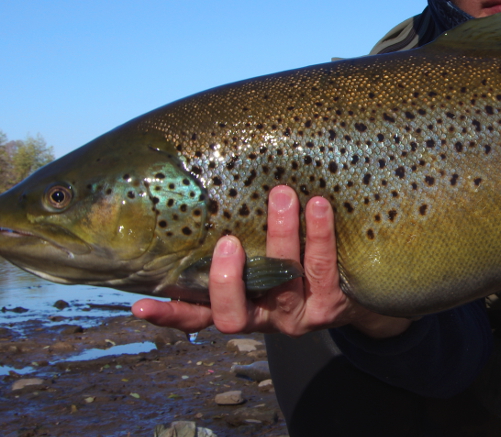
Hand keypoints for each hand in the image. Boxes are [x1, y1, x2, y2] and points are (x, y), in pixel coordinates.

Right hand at [132, 186, 410, 338]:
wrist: (361, 283)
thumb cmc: (296, 255)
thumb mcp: (262, 251)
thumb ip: (235, 232)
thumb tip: (199, 182)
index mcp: (238, 305)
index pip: (194, 316)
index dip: (168, 316)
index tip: (138, 306)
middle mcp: (263, 318)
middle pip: (234, 316)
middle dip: (226, 280)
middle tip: (228, 241)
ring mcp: (298, 315)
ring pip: (283, 283)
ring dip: (280, 237)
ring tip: (282, 194)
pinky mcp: (332, 305)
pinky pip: (324, 270)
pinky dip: (318, 234)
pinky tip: (318, 205)